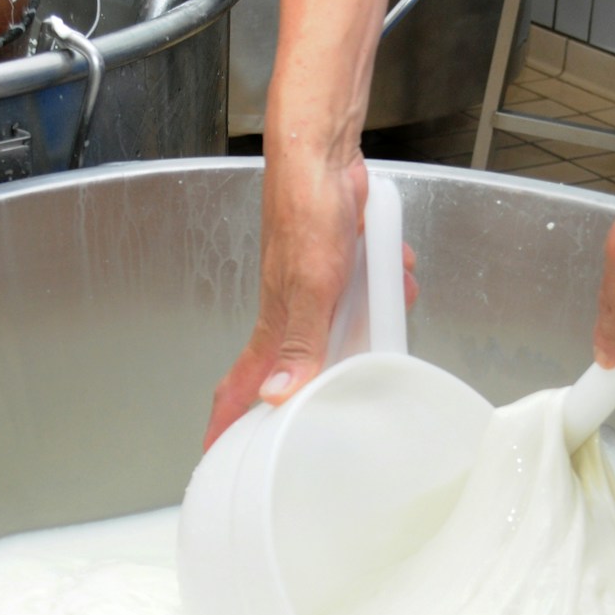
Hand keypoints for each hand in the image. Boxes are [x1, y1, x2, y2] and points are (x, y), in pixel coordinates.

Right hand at [204, 152, 417, 446]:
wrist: (325, 158)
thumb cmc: (306, 211)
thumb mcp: (311, 287)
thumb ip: (300, 345)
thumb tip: (278, 396)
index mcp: (274, 327)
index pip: (241, 387)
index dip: (227, 424)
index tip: (219, 456)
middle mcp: (292, 314)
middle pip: (302, 369)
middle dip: (327, 378)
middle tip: (341, 402)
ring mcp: (318, 293)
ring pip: (348, 331)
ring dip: (375, 315)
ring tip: (388, 293)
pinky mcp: (342, 271)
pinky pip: (371, 296)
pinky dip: (387, 284)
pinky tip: (395, 271)